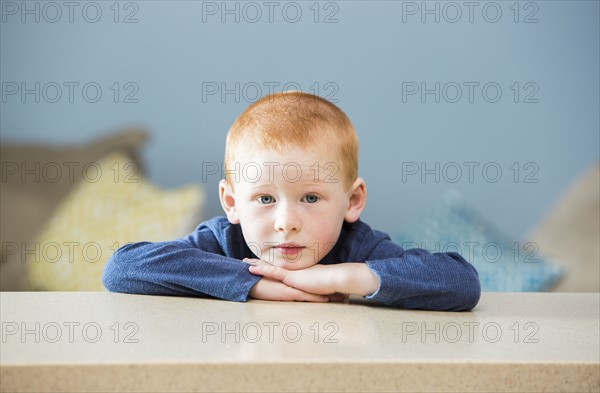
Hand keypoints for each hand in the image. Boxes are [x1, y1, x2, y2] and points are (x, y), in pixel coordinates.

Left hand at [247, 260, 379, 296]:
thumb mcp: (320, 289)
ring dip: (256, 264)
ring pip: (269, 267)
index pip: (281, 269)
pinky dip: (260, 269)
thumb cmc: (330, 285)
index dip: (270, 266)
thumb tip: (321, 297)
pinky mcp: (289, 277)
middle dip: (259, 263)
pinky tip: (250, 269)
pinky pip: (271, 272)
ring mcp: (290, 273)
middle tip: (246, 261)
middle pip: (272, 266)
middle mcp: (292, 271)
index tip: (261, 264)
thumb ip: (317, 291)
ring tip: (243, 262)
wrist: (334, 279)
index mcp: (297, 274)